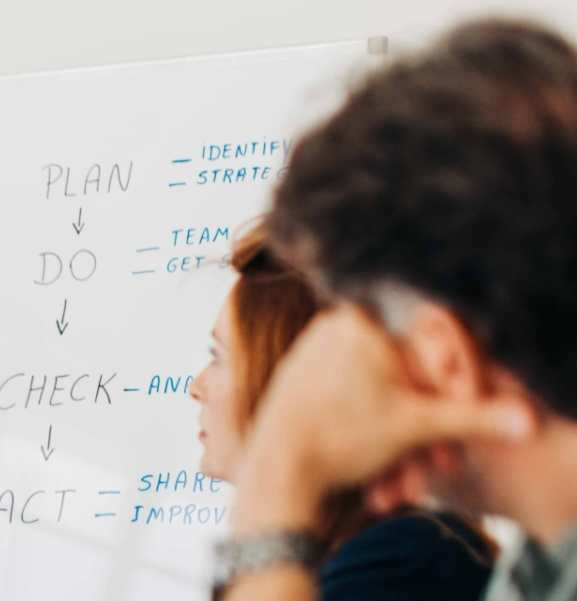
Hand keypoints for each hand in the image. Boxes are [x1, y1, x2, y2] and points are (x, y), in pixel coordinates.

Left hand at [235, 305, 532, 503]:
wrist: (276, 472)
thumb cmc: (341, 440)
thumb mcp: (418, 427)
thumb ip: (474, 418)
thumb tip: (526, 420)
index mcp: (360, 320)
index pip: (428, 358)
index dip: (453, 400)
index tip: (459, 435)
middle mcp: (332, 326)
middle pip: (402, 382)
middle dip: (423, 431)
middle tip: (440, 466)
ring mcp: (312, 352)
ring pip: (378, 399)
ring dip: (398, 443)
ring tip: (400, 483)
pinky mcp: (300, 380)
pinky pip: (350, 405)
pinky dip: (368, 437)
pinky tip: (375, 474)